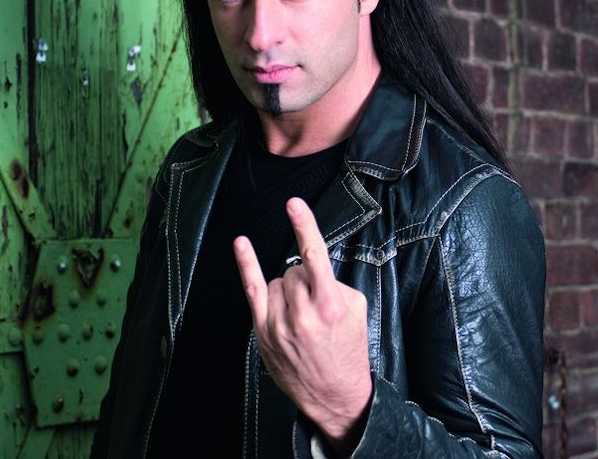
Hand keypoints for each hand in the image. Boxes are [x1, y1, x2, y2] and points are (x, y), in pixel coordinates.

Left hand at [234, 197, 371, 453]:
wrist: (334, 394)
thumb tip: (311, 267)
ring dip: (289, 288)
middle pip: (295, 270)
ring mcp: (279, 324)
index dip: (304, 226)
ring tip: (302, 315)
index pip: (314, 256)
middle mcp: (302, 314)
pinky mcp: (263, 332)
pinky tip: (241, 244)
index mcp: (330, 305)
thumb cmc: (348, 348)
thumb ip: (334, 282)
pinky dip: (247, 264)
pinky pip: (252, 289)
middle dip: (306, 279)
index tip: (294, 203)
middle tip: (316, 305)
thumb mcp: (356, 310)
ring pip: (278, 280)